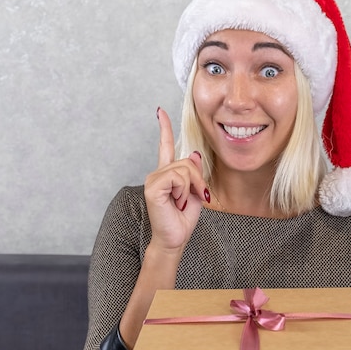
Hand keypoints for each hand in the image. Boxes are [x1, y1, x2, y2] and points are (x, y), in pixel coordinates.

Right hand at [143, 108, 208, 252]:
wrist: (176, 238)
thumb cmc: (183, 218)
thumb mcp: (195, 191)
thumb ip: (194, 173)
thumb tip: (193, 155)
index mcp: (167, 173)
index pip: (166, 145)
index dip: (164, 128)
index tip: (160, 111)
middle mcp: (158, 173)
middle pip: (188, 162)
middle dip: (198, 180)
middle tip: (193, 198)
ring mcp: (153, 179)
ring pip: (185, 170)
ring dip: (191, 188)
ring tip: (182, 202)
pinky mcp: (153, 187)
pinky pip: (177, 178)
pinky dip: (183, 191)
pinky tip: (176, 202)